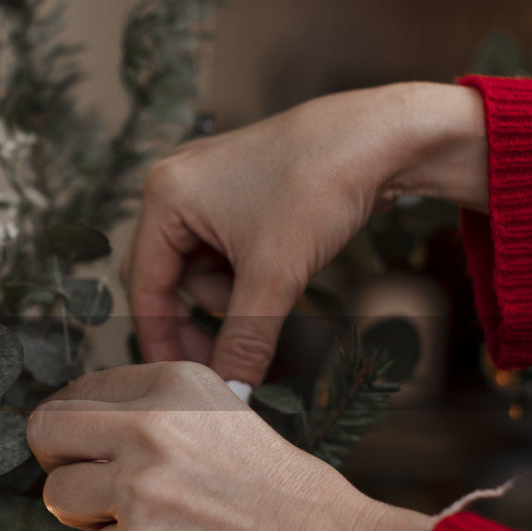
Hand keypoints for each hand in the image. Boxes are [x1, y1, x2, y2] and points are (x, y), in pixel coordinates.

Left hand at [26, 363, 431, 530]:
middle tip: (88, 486)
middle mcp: (148, 427)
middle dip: (58, 463)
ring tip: (152, 527)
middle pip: (44, 433)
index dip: (76, 429)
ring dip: (91, 520)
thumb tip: (81, 428)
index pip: (75, 394)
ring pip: (58, 498)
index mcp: (171, 384)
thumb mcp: (224, 418)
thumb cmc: (287, 495)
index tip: (90, 449)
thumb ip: (153, 415)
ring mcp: (139, 490)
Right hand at [126, 81, 486, 383]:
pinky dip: (246, 269)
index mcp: (164, 195)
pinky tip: (279, 265)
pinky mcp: (236, 186)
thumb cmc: (322, 183)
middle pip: (166, 277)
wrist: (386, 135)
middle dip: (200, 315)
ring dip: (230, 291)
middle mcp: (173, 183)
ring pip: (198, 265)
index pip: (145, 286)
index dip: (162, 339)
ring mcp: (204, 182)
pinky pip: (222, 246)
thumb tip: (229, 395)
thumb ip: (244, 340)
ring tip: (273, 287)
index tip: (180, 379)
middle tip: (225, 356)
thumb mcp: (275, 274)